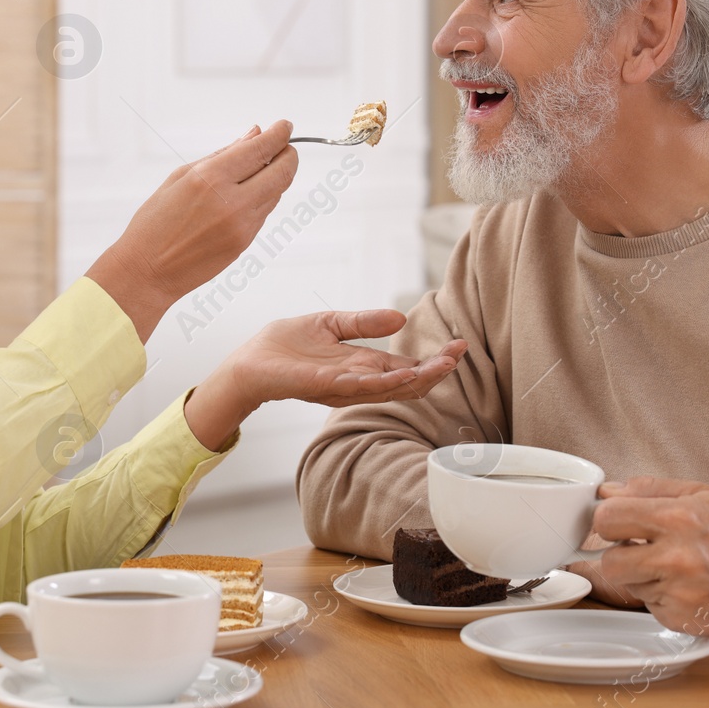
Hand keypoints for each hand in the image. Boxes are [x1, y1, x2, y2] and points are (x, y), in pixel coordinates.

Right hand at [87, 122, 296, 340]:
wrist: (147, 271)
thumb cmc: (155, 222)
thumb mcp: (181, 177)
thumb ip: (222, 154)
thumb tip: (254, 134)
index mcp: (210, 178)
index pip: (261, 149)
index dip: (280, 134)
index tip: (285, 126)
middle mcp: (232, 201)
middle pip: (282, 172)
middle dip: (289, 155)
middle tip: (284, 146)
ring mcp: (242, 225)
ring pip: (276, 192)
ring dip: (275, 176)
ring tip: (258, 170)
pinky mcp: (245, 243)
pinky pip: (264, 212)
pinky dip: (263, 197)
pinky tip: (245, 195)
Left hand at [181, 309, 467, 449]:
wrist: (248, 362)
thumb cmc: (285, 346)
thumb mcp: (331, 325)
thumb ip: (364, 323)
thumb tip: (401, 318)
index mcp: (362, 366)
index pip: (407, 368)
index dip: (434, 361)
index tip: (459, 346)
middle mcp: (358, 381)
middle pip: (407, 383)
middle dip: (435, 370)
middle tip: (460, 354)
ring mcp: (343, 388)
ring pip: (390, 389)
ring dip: (418, 378)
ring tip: (444, 364)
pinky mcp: (324, 387)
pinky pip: (358, 388)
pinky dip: (382, 384)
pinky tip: (402, 376)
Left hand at [589, 477, 708, 636]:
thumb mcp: (706, 494)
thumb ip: (651, 490)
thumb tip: (609, 490)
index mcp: (677, 519)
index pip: (607, 519)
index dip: (609, 520)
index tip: (619, 523)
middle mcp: (674, 560)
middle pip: (609, 561)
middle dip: (621, 553)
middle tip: (644, 548)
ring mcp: (680, 595)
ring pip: (630, 587)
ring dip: (643, 577)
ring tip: (676, 566)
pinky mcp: (686, 622)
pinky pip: (652, 608)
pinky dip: (664, 599)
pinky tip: (691, 587)